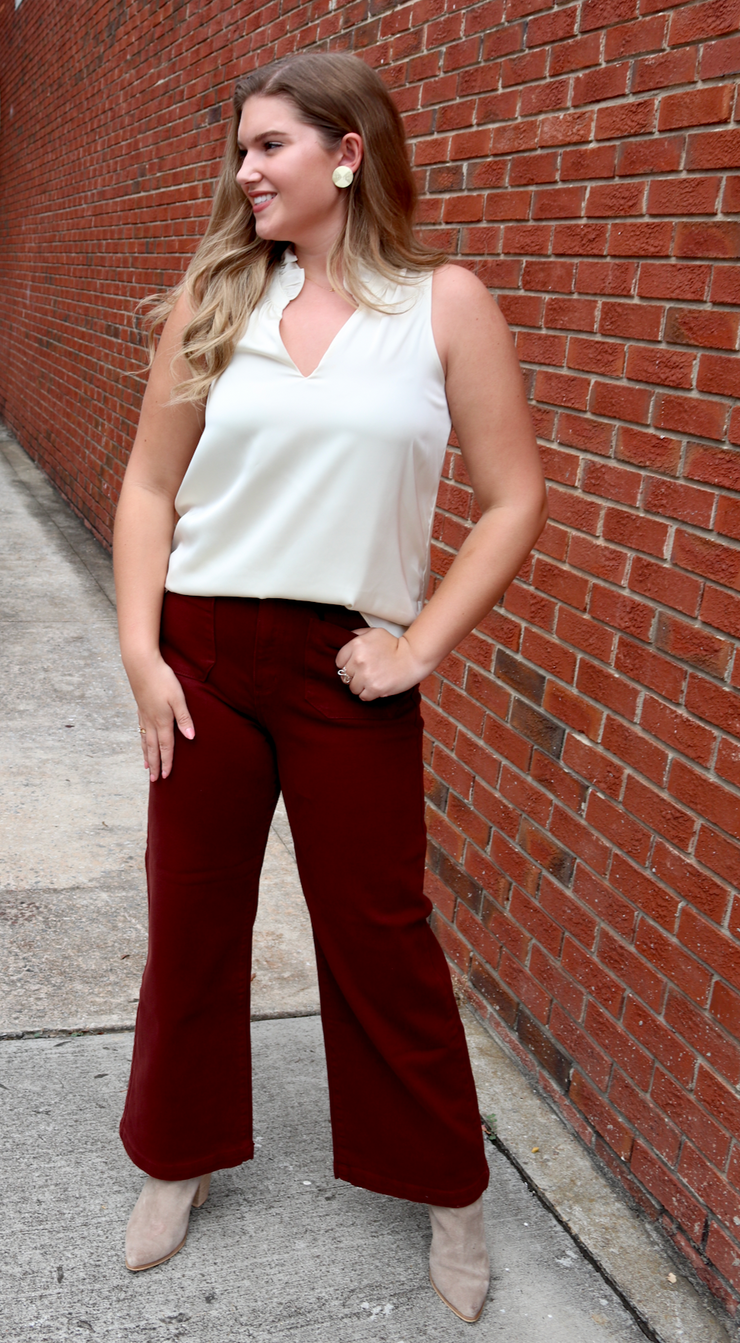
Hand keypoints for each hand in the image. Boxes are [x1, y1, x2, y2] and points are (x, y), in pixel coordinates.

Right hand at [126, 654, 194, 780]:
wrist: (141, 665)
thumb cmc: (163, 679)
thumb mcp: (178, 698)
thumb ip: (184, 718)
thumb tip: (190, 737)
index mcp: (163, 720)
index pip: (166, 747)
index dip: (167, 762)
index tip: (166, 776)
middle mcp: (151, 721)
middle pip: (153, 748)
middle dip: (155, 765)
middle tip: (155, 780)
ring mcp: (144, 715)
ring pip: (144, 740)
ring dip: (146, 755)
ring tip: (146, 767)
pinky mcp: (140, 708)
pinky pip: (140, 731)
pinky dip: (141, 741)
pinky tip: (142, 741)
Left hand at [335, 627, 426, 700]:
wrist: (413, 657)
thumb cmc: (394, 644)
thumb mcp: (374, 632)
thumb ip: (357, 635)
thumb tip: (344, 640)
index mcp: (356, 645)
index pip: (339, 661)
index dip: (347, 664)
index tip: (355, 665)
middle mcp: (358, 660)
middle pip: (345, 676)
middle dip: (354, 675)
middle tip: (366, 672)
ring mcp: (366, 676)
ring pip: (352, 688)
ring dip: (360, 686)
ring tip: (371, 680)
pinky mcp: (374, 689)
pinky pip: (363, 696)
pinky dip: (368, 694)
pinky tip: (376, 686)